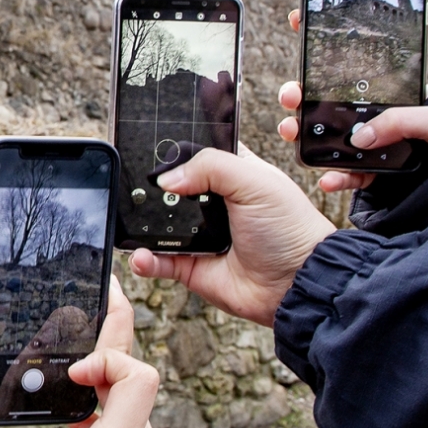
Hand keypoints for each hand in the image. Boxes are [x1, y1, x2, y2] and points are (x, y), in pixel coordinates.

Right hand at [0, 276, 164, 427]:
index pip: (138, 374)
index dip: (109, 356)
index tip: (75, 371)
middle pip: (137, 373)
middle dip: (112, 338)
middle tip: (99, 295)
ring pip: (134, 396)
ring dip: (107, 376)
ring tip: (76, 362)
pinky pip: (131, 418)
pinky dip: (108, 403)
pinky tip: (76, 413)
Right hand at [129, 144, 333, 325]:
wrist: (298, 283)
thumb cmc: (290, 228)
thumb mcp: (255, 182)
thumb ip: (210, 167)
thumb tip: (166, 179)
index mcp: (232, 174)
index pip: (196, 152)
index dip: (174, 149)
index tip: (147, 144)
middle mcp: (213, 203)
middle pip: (170, 188)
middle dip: (150, 188)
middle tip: (134, 186)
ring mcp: (200, 235)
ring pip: (159, 224)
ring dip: (141, 224)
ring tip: (130, 220)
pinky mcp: (191, 266)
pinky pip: (159, 261)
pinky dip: (145, 260)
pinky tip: (142, 256)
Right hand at [279, 7, 427, 191]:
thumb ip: (401, 121)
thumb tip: (359, 137)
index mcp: (395, 90)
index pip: (357, 60)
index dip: (326, 39)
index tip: (298, 21)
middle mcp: (379, 113)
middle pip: (331, 100)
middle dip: (302, 94)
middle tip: (290, 94)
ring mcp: (376, 143)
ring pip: (331, 136)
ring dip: (306, 133)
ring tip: (292, 132)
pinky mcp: (378, 173)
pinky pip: (350, 173)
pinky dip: (335, 177)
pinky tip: (327, 179)